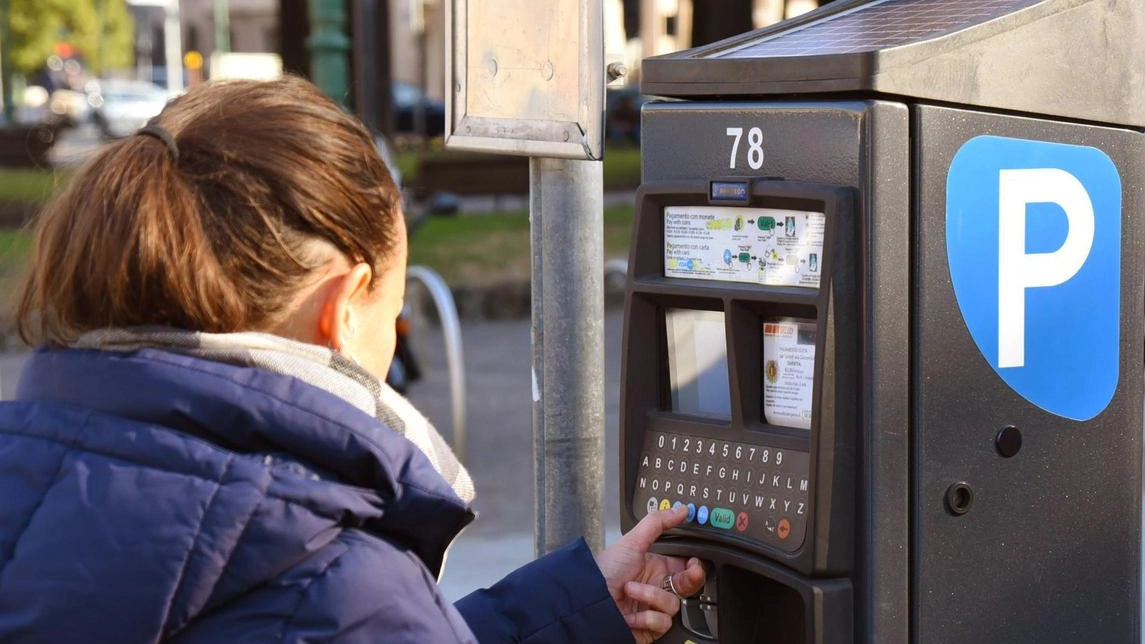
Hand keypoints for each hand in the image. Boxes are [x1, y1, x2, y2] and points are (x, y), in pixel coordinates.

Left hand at [595, 505, 705, 642]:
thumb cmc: (603, 571)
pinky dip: (646, 618)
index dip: (694, 566)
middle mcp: (656, 588)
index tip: (695, 562)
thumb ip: (657, 523)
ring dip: (650, 596)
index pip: (685, 567)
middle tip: (684, 574)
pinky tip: (631, 613)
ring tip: (630, 590)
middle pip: (686, 587)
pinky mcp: (649, 628)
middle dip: (688, 580)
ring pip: (673, 605)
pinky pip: (663, 623)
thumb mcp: (632, 541)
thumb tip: (680, 510)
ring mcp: (652, 609)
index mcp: (655, 567)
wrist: (588, 601)